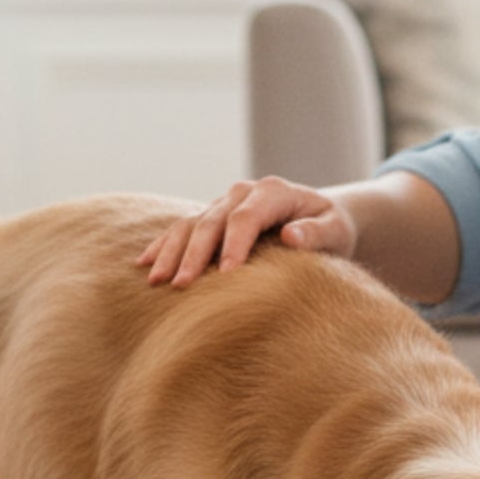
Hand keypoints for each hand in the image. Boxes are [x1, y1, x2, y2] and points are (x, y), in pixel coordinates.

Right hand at [137, 177, 355, 285]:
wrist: (320, 217)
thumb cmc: (332, 228)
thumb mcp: (335, 230)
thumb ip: (317, 233)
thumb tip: (291, 235)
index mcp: (273, 192)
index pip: (246, 217)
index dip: (234, 245)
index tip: (228, 275)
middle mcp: (242, 193)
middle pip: (212, 222)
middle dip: (195, 254)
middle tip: (182, 285)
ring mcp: (224, 203)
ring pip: (190, 224)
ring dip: (171, 252)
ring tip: (156, 280)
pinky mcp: (212, 217)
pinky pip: (182, 228)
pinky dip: (163, 246)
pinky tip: (144, 264)